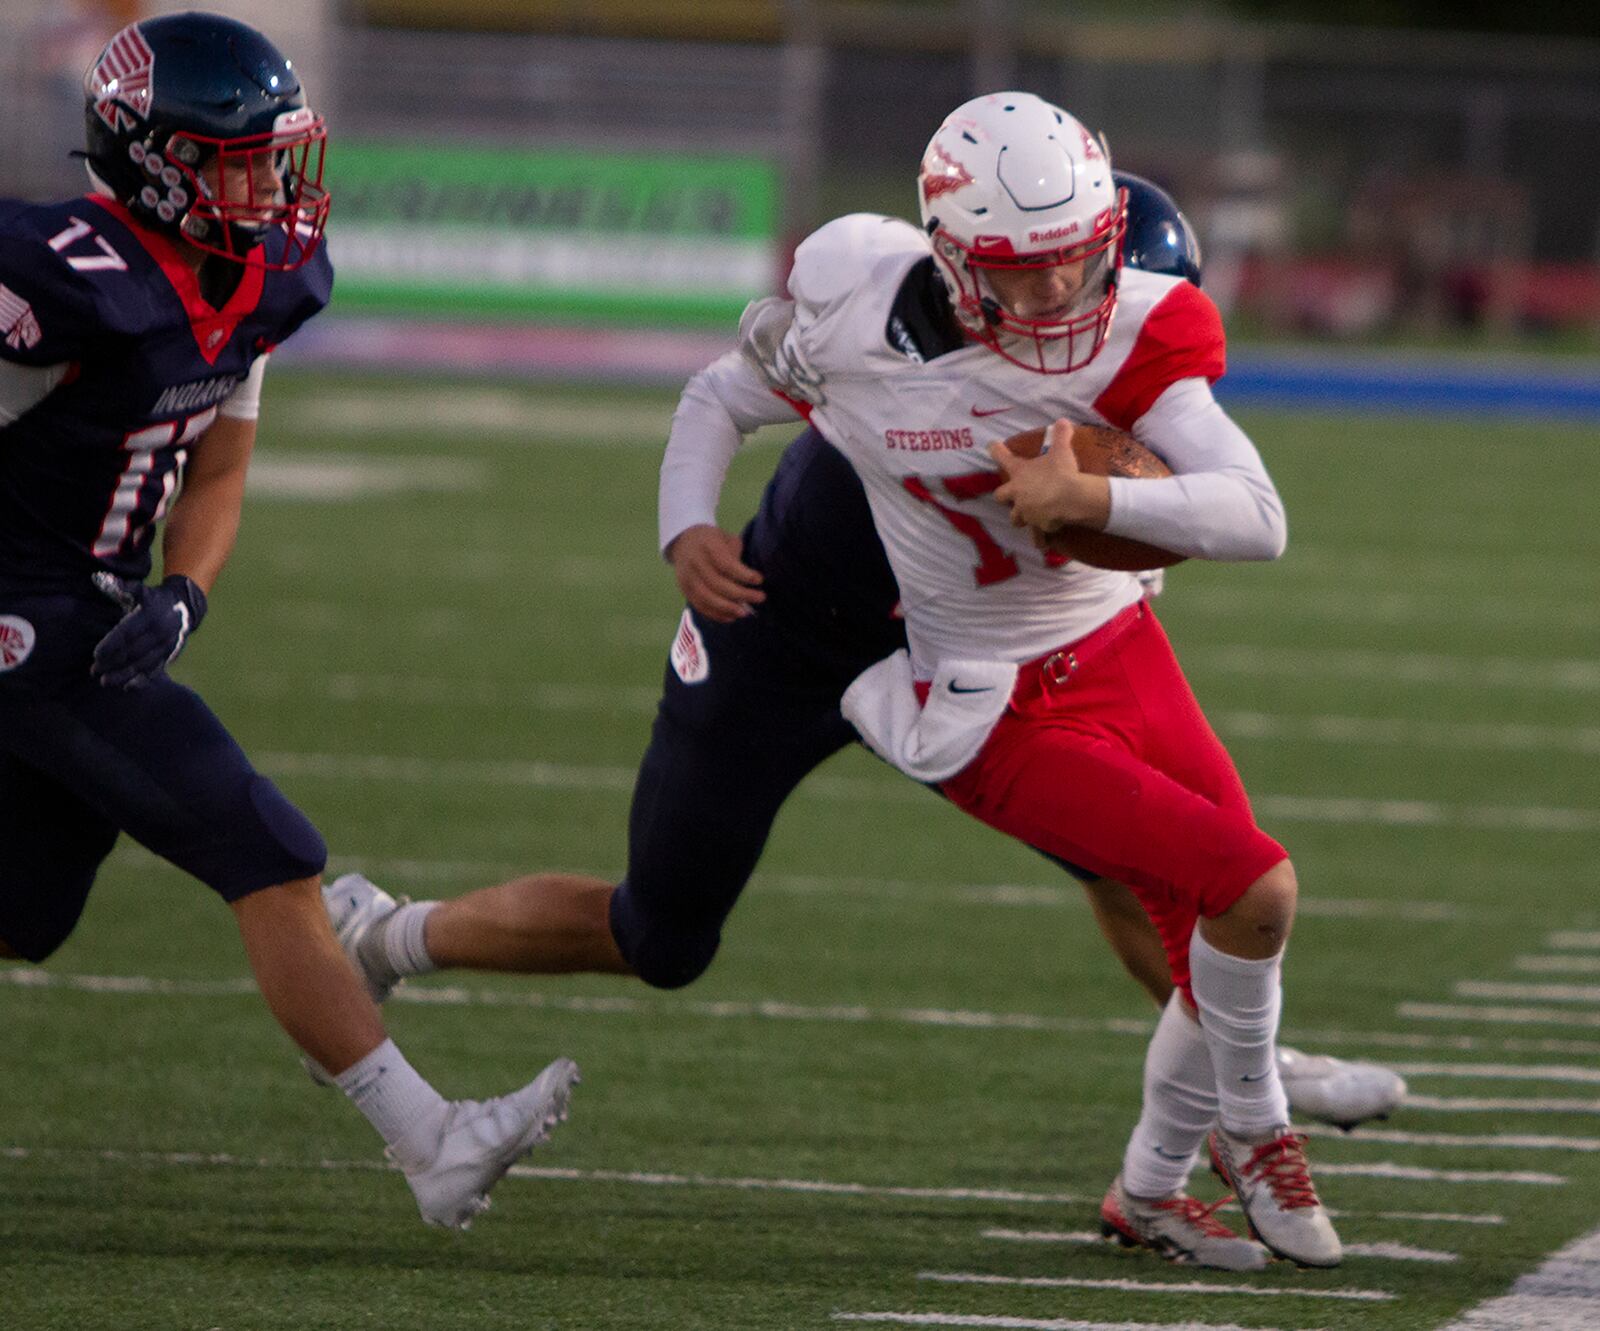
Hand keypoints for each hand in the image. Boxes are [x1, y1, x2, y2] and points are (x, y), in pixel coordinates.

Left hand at [91, 572, 207, 687]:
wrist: (185, 607)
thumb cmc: (153, 599)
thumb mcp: (140, 590)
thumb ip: (121, 587)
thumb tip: (100, 578)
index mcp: (150, 616)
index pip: (127, 633)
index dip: (111, 645)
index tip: (96, 655)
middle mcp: (161, 632)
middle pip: (134, 652)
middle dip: (113, 663)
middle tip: (94, 670)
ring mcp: (167, 645)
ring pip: (144, 664)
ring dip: (124, 675)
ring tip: (105, 682)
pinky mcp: (170, 655)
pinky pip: (156, 670)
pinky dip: (142, 681)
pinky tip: (127, 687)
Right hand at [666, 525, 764, 623]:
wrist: (684, 542)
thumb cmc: (713, 541)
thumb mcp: (727, 538)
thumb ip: (736, 555)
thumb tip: (746, 581)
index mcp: (707, 545)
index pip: (725, 564)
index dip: (743, 574)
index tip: (760, 580)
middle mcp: (694, 562)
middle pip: (717, 583)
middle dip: (741, 594)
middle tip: (760, 597)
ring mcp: (687, 578)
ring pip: (707, 598)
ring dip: (728, 608)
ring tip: (745, 613)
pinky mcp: (685, 590)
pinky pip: (700, 606)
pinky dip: (716, 614)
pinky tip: (732, 617)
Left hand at [990, 418, 1108, 532]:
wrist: (1071, 498)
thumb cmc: (1062, 472)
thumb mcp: (1062, 450)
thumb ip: (1060, 434)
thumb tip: (1063, 420)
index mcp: (1019, 474)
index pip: (1002, 458)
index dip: (996, 451)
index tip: (991, 446)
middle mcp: (1018, 494)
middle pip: (1001, 497)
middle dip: (1006, 496)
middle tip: (1013, 494)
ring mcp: (1026, 512)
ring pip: (1015, 519)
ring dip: (1020, 516)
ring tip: (1029, 515)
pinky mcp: (1037, 526)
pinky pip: (1036, 537)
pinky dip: (1039, 540)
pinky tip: (1042, 544)